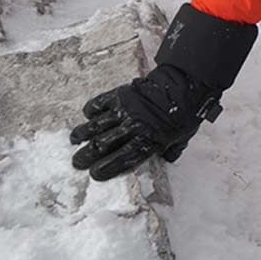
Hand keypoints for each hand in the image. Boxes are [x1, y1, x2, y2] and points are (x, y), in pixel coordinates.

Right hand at [70, 65, 221, 180]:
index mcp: (148, 142)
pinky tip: (88, 116)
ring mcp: (123, 110)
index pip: (120, 160)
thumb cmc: (186, 114)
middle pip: (101, 146)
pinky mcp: (119, 95)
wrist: (185, 85)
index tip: (94, 174)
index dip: (105, 169)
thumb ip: (170, 150)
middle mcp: (132, 128)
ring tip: (75, 140)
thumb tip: (164, 160)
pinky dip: (90, 111)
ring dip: (81, 135)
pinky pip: (98, 105)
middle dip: (85, 156)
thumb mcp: (181, 138)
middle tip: (77, 162)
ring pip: (94, 126)